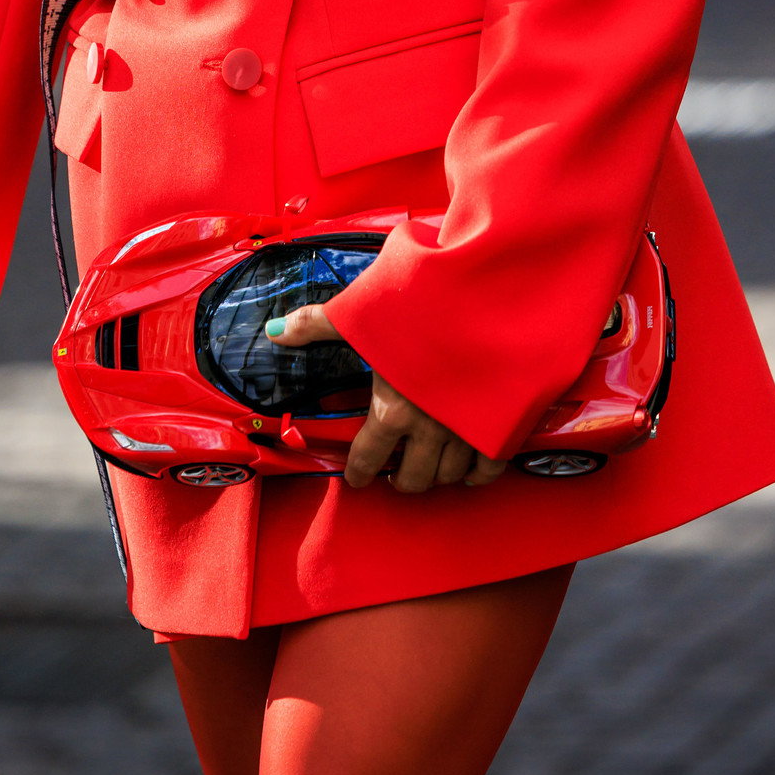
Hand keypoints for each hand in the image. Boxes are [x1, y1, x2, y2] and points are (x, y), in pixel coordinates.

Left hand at [268, 306, 508, 493]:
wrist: (484, 293)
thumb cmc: (418, 300)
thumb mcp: (360, 309)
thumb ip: (316, 325)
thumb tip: (275, 333)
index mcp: (392, 409)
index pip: (369, 459)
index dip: (359, 472)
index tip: (357, 478)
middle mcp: (430, 428)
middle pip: (414, 479)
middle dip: (401, 481)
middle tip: (394, 475)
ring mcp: (467, 429)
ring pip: (450, 474)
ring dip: (436, 476)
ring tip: (429, 469)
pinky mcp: (500, 423)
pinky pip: (490, 466)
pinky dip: (477, 474)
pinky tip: (468, 470)